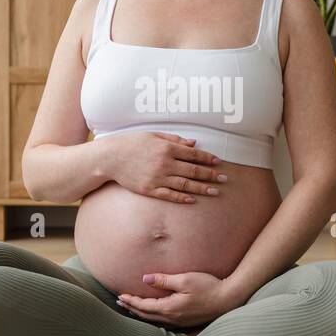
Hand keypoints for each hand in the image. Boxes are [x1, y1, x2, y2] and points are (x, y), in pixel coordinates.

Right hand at [101, 131, 229, 203]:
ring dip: (201, 188)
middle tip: (224, 179)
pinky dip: (182, 198)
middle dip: (210, 175)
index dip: (208, 158)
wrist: (110, 158)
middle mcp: (164, 163)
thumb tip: (194, 143)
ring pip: (184, 185)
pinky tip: (193, 199)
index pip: (193, 154)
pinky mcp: (149, 189)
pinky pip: (169, 195)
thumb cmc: (132, 143)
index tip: (219, 162)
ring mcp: (157, 178)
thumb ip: (174, 139)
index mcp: (166, 148)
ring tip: (215, 192)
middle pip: (193, 171)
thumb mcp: (154, 135)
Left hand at [116, 270, 246, 329]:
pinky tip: (152, 315)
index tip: (121, 296)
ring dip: (141, 314)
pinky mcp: (186, 321)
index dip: (131, 301)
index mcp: (170, 308)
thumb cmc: (208, 286)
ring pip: (154, 320)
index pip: (144, 306)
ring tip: (132, 308)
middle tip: (120, 302)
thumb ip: (164, 280)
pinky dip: (152, 318)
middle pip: (146, 315)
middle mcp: (172, 318)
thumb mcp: (185, 279)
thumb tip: (145, 279)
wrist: (228, 299)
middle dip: (132, 308)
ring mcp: (179, 321)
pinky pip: (163, 322)